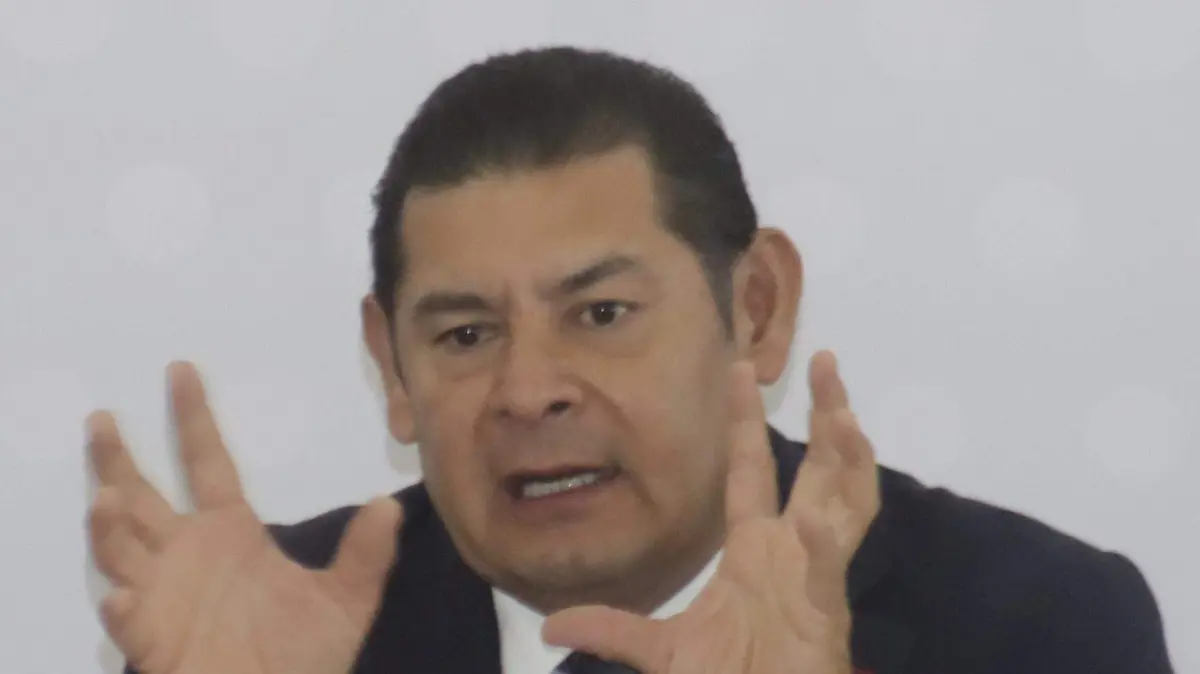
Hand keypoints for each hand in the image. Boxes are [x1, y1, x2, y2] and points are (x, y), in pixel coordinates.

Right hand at [87, 362, 401, 673]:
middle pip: (142, 495)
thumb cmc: (305, 657)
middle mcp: (187, 554)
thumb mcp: (347, 601)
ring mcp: (162, 594)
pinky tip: (123, 597)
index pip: (209, 462)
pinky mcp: (152, 639)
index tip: (181, 370)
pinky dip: (122, 608)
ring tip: (107, 501)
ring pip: (122, 549)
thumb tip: (390, 504)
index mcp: (231, 533)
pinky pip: (129, 620)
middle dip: (118, 458)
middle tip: (103, 418)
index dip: (194, 417)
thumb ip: (365, 555)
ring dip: (109, 527)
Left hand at [542, 351, 879, 673]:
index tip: (741, 369)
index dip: (747, 420)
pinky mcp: (823, 614)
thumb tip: (552, 628)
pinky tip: (813, 522)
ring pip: (844, 505)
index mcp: (754, 551)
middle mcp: (791, 552)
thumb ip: (612, 631)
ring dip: (846, 459)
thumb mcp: (662, 652)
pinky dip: (822, 548)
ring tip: (842, 413)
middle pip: (816, 468)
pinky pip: (826, 573)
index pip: (752, 470)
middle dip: (826, 414)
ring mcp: (812, 578)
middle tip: (824, 360)